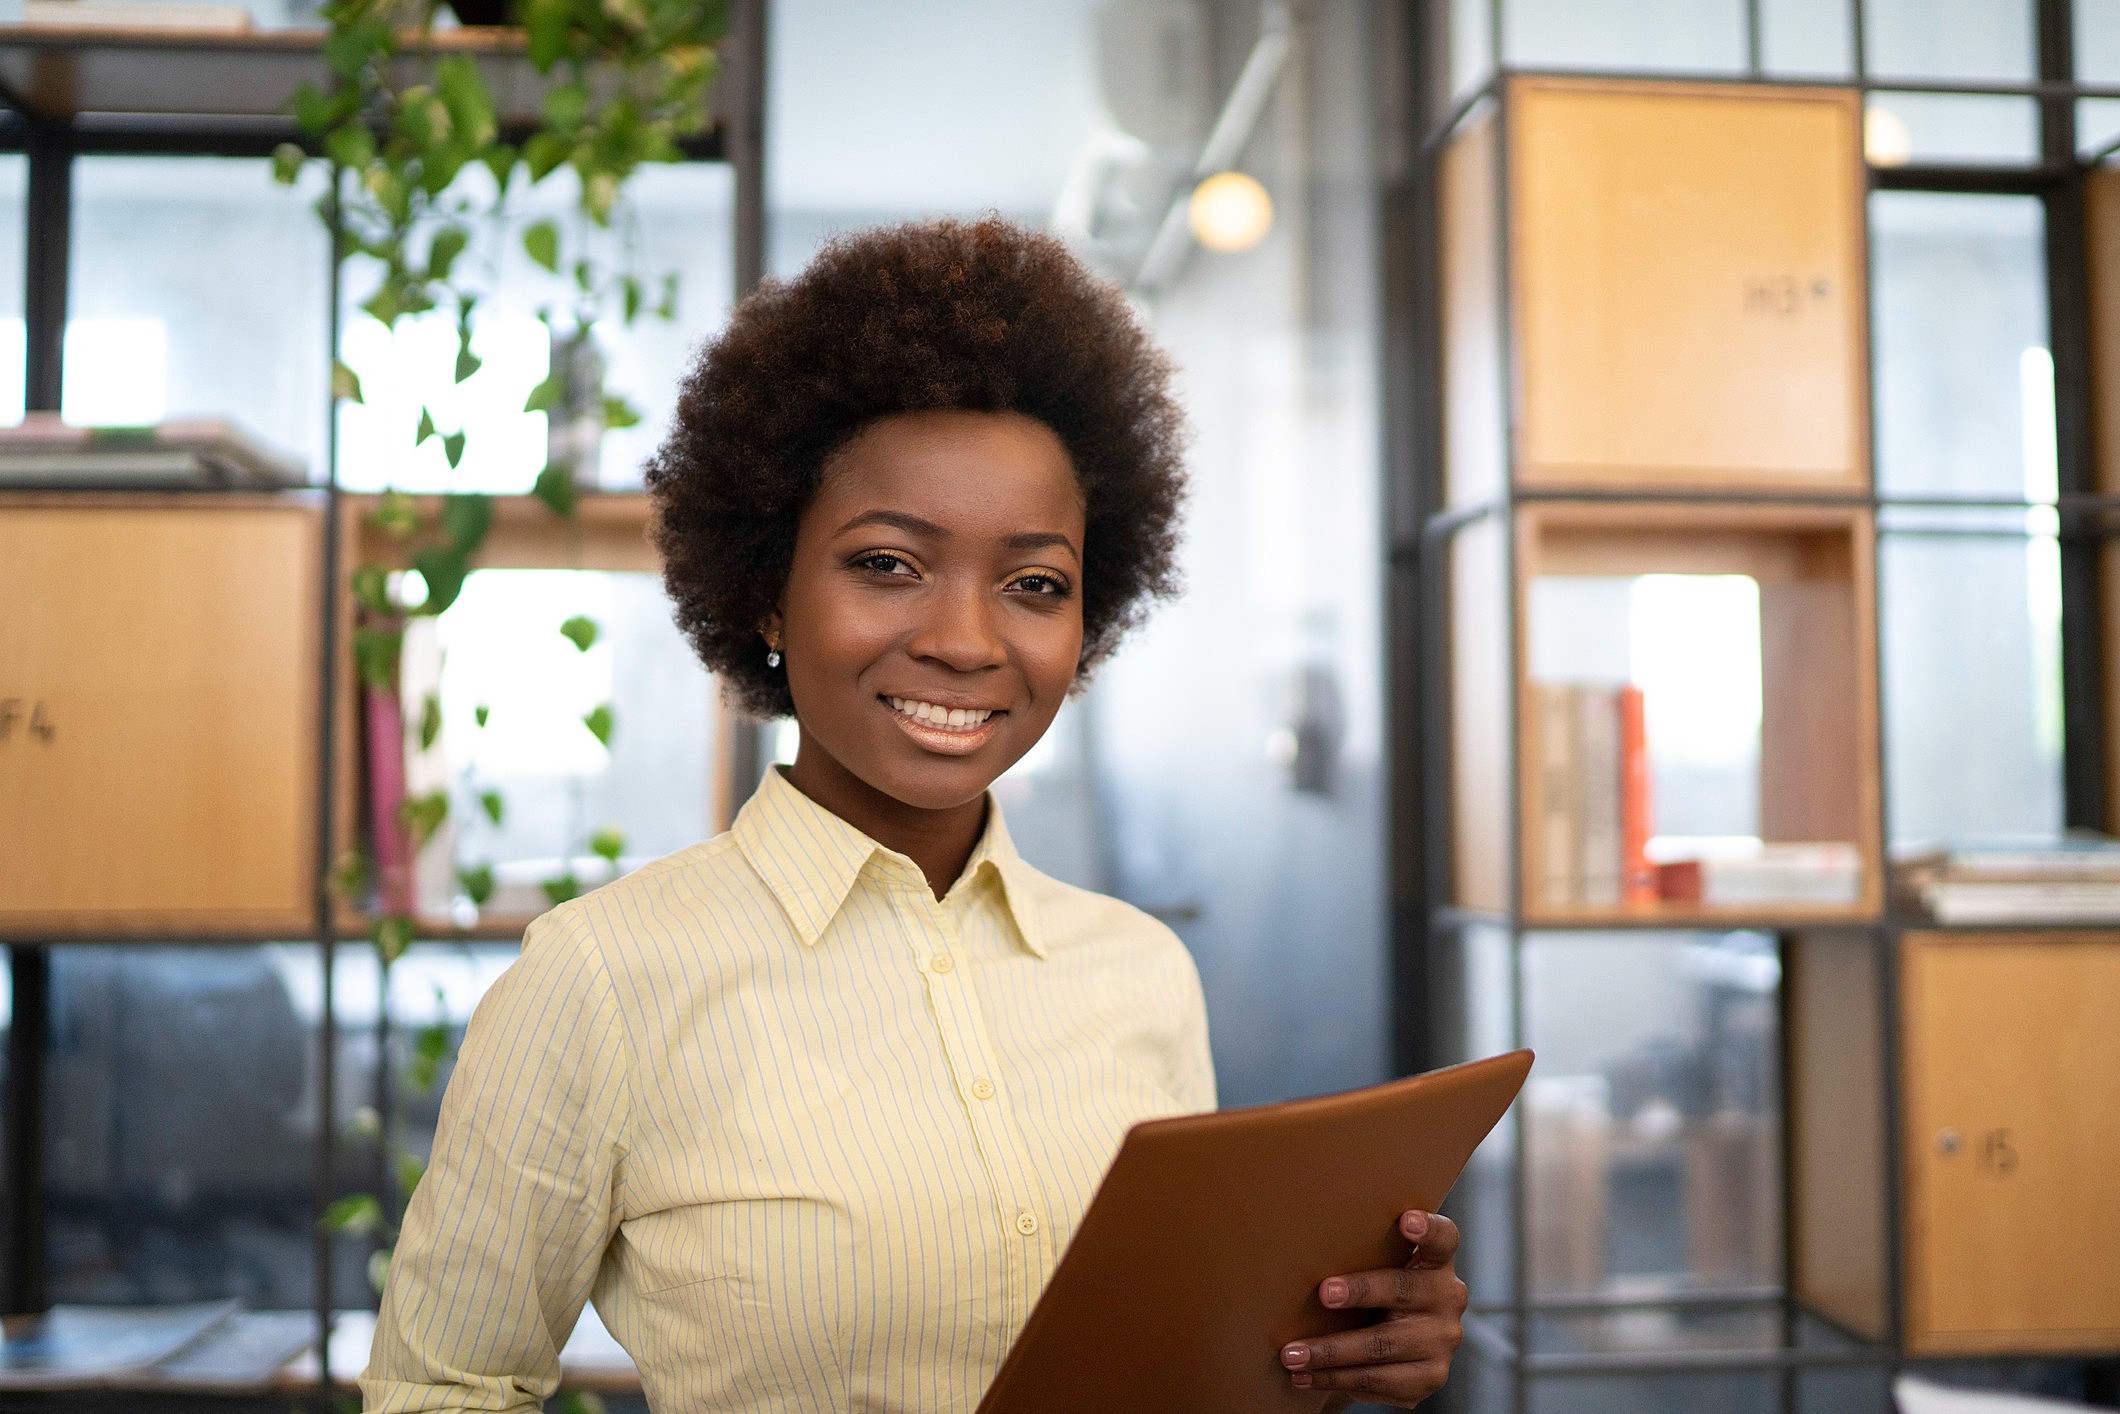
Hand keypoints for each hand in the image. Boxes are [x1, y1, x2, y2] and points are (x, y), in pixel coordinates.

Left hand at [1277, 1210, 1466, 1407]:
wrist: (1399, 1346)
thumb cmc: (1378, 1292)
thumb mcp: (1381, 1268)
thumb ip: (1365, 1253)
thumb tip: (1299, 1241)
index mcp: (1436, 1263)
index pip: (1443, 1238)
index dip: (1429, 1229)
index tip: (1407, 1220)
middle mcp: (1448, 1299)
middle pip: (1402, 1290)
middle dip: (1360, 1292)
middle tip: (1323, 1294)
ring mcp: (1442, 1342)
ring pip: (1382, 1346)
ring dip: (1331, 1352)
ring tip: (1292, 1354)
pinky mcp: (1428, 1377)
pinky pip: (1377, 1381)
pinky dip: (1336, 1379)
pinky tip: (1306, 1377)